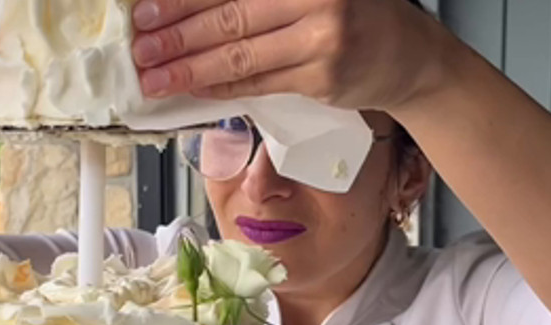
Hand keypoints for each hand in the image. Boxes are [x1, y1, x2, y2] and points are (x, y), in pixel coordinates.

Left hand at [131, 0, 453, 110]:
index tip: (146, 9)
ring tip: (156, 77)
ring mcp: (321, 39)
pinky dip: (223, 88)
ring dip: (191, 69)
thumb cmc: (356, 14)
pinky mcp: (321, 78)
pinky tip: (195, 89)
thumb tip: (198, 9)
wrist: (409, 55)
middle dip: (177, 34)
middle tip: (142, 46)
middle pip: (230, 16)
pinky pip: (259, 83)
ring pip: (240, 55)